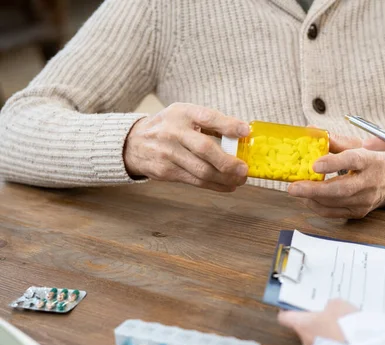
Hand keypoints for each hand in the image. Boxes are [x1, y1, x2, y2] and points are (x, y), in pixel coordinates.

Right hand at [123, 103, 248, 191]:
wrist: (133, 142)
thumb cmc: (169, 127)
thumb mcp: (185, 115)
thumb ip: (210, 123)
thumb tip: (242, 136)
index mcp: (182, 113)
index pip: (207, 117)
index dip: (228, 124)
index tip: (246, 131)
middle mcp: (173, 132)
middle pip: (205, 149)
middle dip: (228, 162)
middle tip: (244, 169)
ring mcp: (167, 153)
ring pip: (201, 170)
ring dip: (225, 179)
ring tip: (240, 180)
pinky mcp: (165, 171)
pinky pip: (195, 181)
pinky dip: (215, 185)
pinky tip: (227, 186)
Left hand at [278, 299, 358, 344]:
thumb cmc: (344, 325)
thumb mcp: (338, 305)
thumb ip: (330, 306)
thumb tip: (330, 309)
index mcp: (302, 324)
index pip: (285, 318)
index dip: (289, 312)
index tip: (293, 310)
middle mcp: (305, 341)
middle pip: (304, 330)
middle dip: (315, 324)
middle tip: (329, 318)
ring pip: (317, 341)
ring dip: (326, 337)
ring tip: (342, 331)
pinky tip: (347, 342)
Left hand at [287, 134, 384, 218]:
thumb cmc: (370, 160)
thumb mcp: (357, 145)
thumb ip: (334, 140)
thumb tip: (310, 130)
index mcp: (370, 160)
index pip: (353, 161)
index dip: (333, 164)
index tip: (314, 165)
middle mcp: (369, 182)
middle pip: (342, 189)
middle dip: (315, 190)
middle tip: (294, 187)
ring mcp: (365, 200)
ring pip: (335, 203)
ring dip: (312, 198)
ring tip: (297, 191)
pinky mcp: (359, 212)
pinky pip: (334, 213)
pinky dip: (317, 207)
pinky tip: (307, 199)